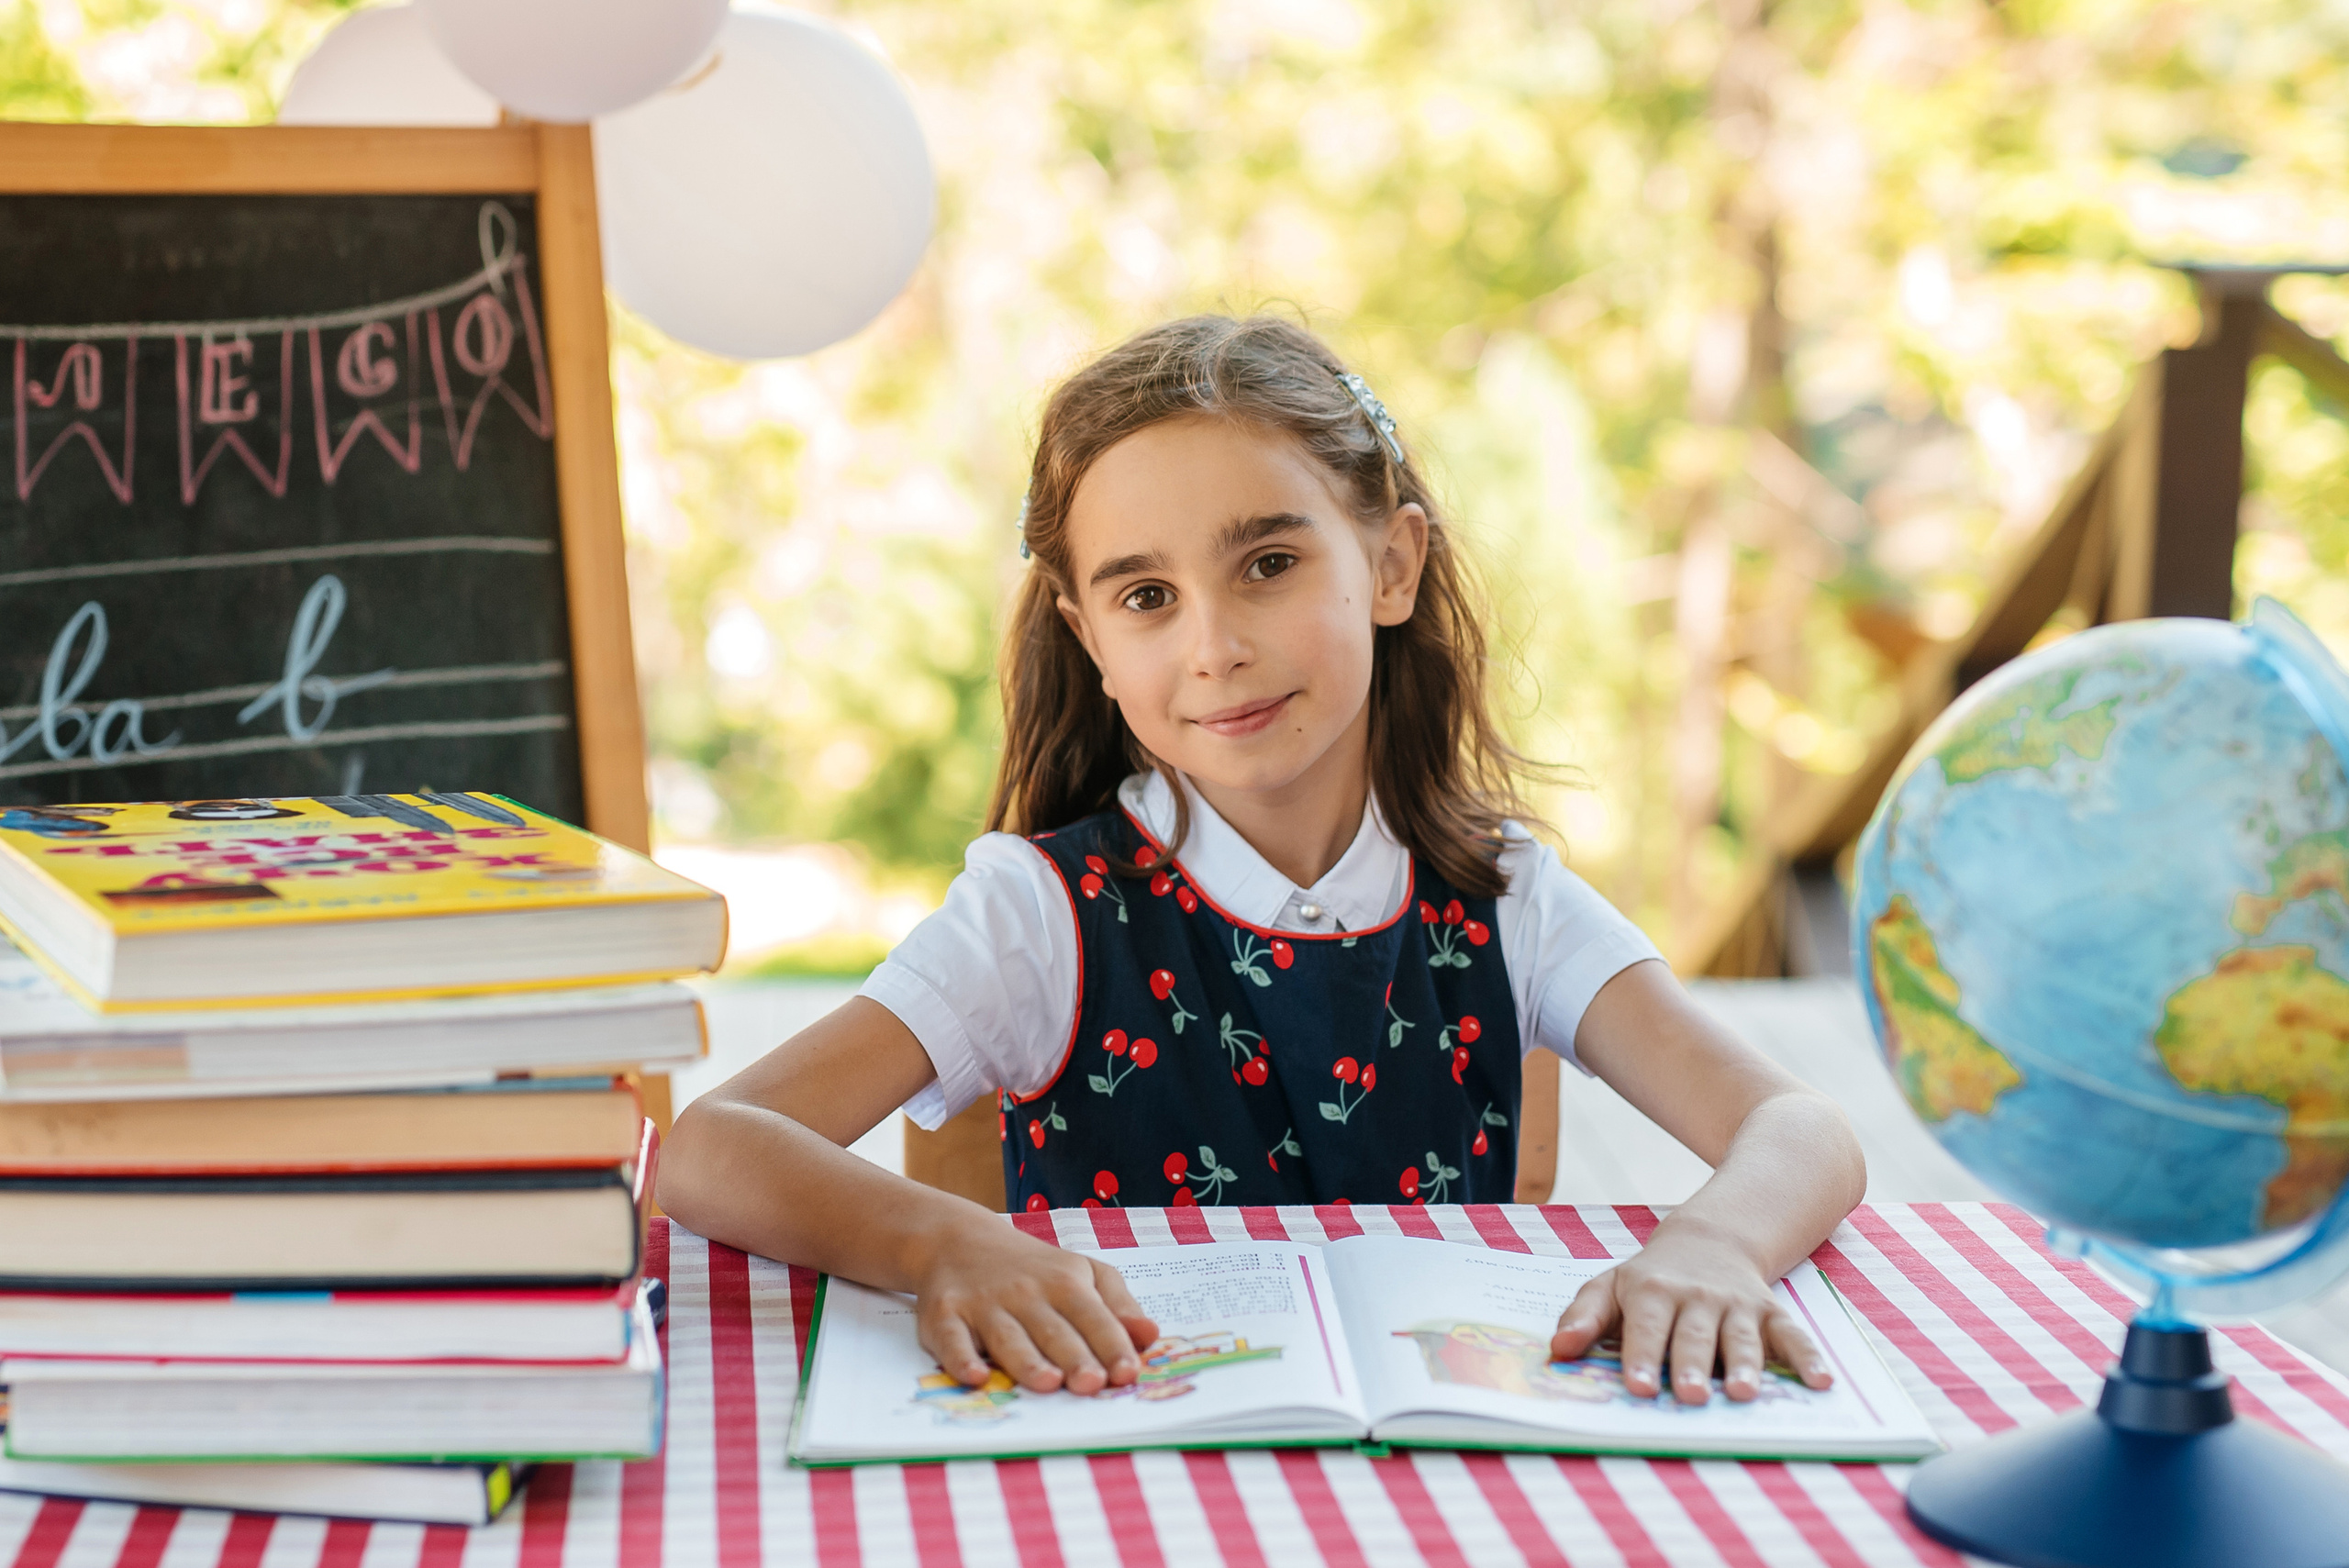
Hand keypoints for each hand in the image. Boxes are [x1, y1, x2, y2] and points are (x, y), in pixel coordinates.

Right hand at [913, 1216, 1157, 1394]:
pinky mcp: (945, 1315)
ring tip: (1047, 1383)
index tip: (1129, 1372)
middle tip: (1093, 1384)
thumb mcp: (1082, 1273)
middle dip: (1075, 1357)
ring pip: (1008, 1336)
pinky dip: (961, 1359)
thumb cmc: (1034, 1269)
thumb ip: (1117, 1304)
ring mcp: (984, 1304)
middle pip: (1054, 1330)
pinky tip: (976, 1377)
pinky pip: (952, 1340)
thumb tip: (1150, 1335)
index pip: (1094, 1316)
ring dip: (1027, 1360)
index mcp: (1065, 1283)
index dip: (1112, 1345)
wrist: (958, 1240)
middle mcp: (1026, 1293)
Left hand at [1548, 1215, 1832, 1404]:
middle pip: (1693, 1334)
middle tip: (1691, 1396)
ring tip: (1743, 1392)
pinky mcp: (1770, 1311)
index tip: (1639, 1389)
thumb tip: (1557, 1351)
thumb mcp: (1610, 1285)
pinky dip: (1808, 1357)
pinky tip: (1821, 1382)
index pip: (1645, 1326)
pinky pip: (1791, 1334)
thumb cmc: (1650, 1278)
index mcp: (1652, 1291)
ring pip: (1741, 1336)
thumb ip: (1583, 1316)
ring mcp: (1736, 1304)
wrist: (1710, 1239)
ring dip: (1744, 1364)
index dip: (1641, 1357)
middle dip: (1692, 1365)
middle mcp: (1696, 1296)